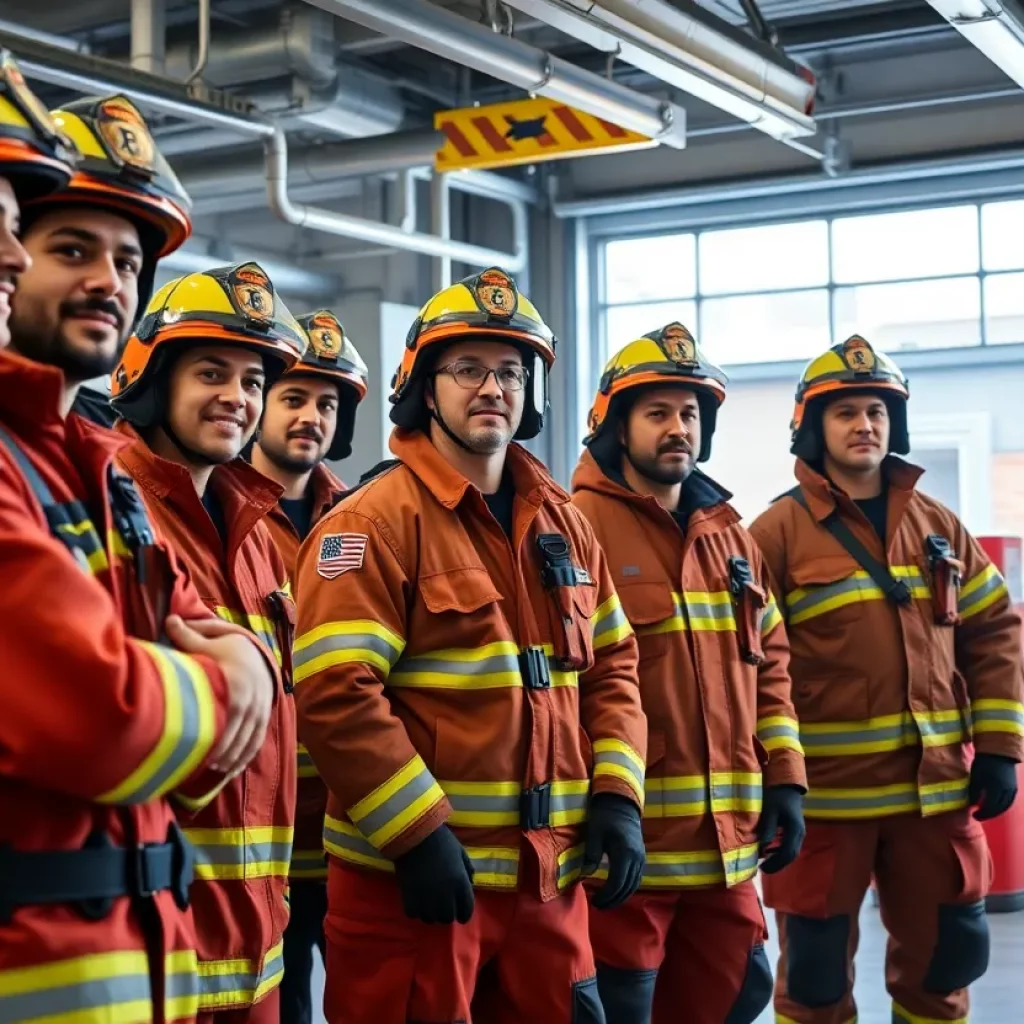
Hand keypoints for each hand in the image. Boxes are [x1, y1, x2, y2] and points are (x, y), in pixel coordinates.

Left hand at [165, 614, 274, 776]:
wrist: (260, 653)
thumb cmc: (231, 648)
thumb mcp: (211, 639)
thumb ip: (188, 635)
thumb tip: (166, 620)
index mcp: (236, 684)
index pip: (221, 715)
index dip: (206, 735)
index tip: (189, 747)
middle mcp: (251, 701)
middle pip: (233, 734)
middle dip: (217, 753)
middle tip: (197, 765)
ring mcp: (260, 713)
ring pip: (245, 743)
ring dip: (229, 759)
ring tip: (211, 769)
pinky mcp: (263, 720)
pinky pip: (254, 745)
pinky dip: (242, 760)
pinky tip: (229, 771)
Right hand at [394, 825, 474, 924]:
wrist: (414, 834)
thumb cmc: (441, 840)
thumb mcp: (460, 852)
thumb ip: (467, 870)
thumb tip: (470, 885)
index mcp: (460, 883)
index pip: (466, 911)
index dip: (464, 913)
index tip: (460, 912)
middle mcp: (445, 895)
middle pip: (448, 918)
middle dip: (447, 913)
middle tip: (443, 905)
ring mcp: (426, 898)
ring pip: (430, 919)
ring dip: (431, 913)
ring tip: (429, 904)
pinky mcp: (408, 897)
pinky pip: (413, 914)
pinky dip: (416, 910)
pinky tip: (416, 902)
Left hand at [583, 792, 644, 909]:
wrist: (621, 802)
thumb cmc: (605, 816)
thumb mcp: (594, 833)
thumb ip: (591, 854)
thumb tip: (586, 874)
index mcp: (625, 853)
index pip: (617, 883)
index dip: (607, 896)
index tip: (594, 901)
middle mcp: (637, 859)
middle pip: (627, 888)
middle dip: (613, 900)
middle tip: (598, 906)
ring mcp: (641, 858)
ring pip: (634, 885)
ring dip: (621, 896)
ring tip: (606, 901)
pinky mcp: (641, 856)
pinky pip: (636, 878)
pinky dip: (626, 888)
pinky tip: (615, 890)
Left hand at [757, 784, 805, 874]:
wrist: (786, 784)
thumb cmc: (776, 796)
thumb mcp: (770, 811)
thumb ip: (768, 829)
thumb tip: (763, 849)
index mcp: (795, 829)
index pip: (787, 853)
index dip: (775, 863)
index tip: (762, 868)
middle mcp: (800, 833)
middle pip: (791, 855)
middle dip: (778, 864)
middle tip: (763, 869)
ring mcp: (799, 832)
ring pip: (791, 851)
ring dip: (779, 858)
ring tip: (765, 862)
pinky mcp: (795, 829)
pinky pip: (790, 845)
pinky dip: (780, 851)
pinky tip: (770, 850)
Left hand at [970, 753, 1018, 820]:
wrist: (998, 751)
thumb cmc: (984, 763)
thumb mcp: (976, 776)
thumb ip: (974, 791)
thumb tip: (972, 805)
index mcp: (996, 789)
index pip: (990, 808)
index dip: (982, 814)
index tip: (974, 816)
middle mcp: (1006, 792)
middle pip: (999, 809)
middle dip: (989, 814)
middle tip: (979, 815)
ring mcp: (1012, 789)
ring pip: (1005, 805)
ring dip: (996, 811)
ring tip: (987, 811)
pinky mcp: (1014, 786)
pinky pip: (1009, 800)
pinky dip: (1002, 805)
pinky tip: (996, 804)